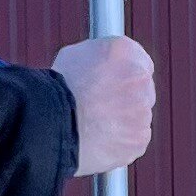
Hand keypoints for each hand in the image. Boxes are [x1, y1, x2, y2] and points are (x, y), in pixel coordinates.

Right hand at [53, 35, 155, 176]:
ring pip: (137, 118)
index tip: (114, 85)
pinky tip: (99, 141)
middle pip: (142, 92)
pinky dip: (120, 143)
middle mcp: (141, 79)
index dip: (124, 76)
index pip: (139, 62)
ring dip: (122, 122)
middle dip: (126, 100)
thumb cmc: (57, 90)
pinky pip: (133, 142)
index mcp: (126, 52)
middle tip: (101, 109)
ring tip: (94, 127)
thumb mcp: (75, 57)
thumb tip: (102, 65)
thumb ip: (100, 59)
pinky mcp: (139, 139)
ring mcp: (143, 111)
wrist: (52, 124)